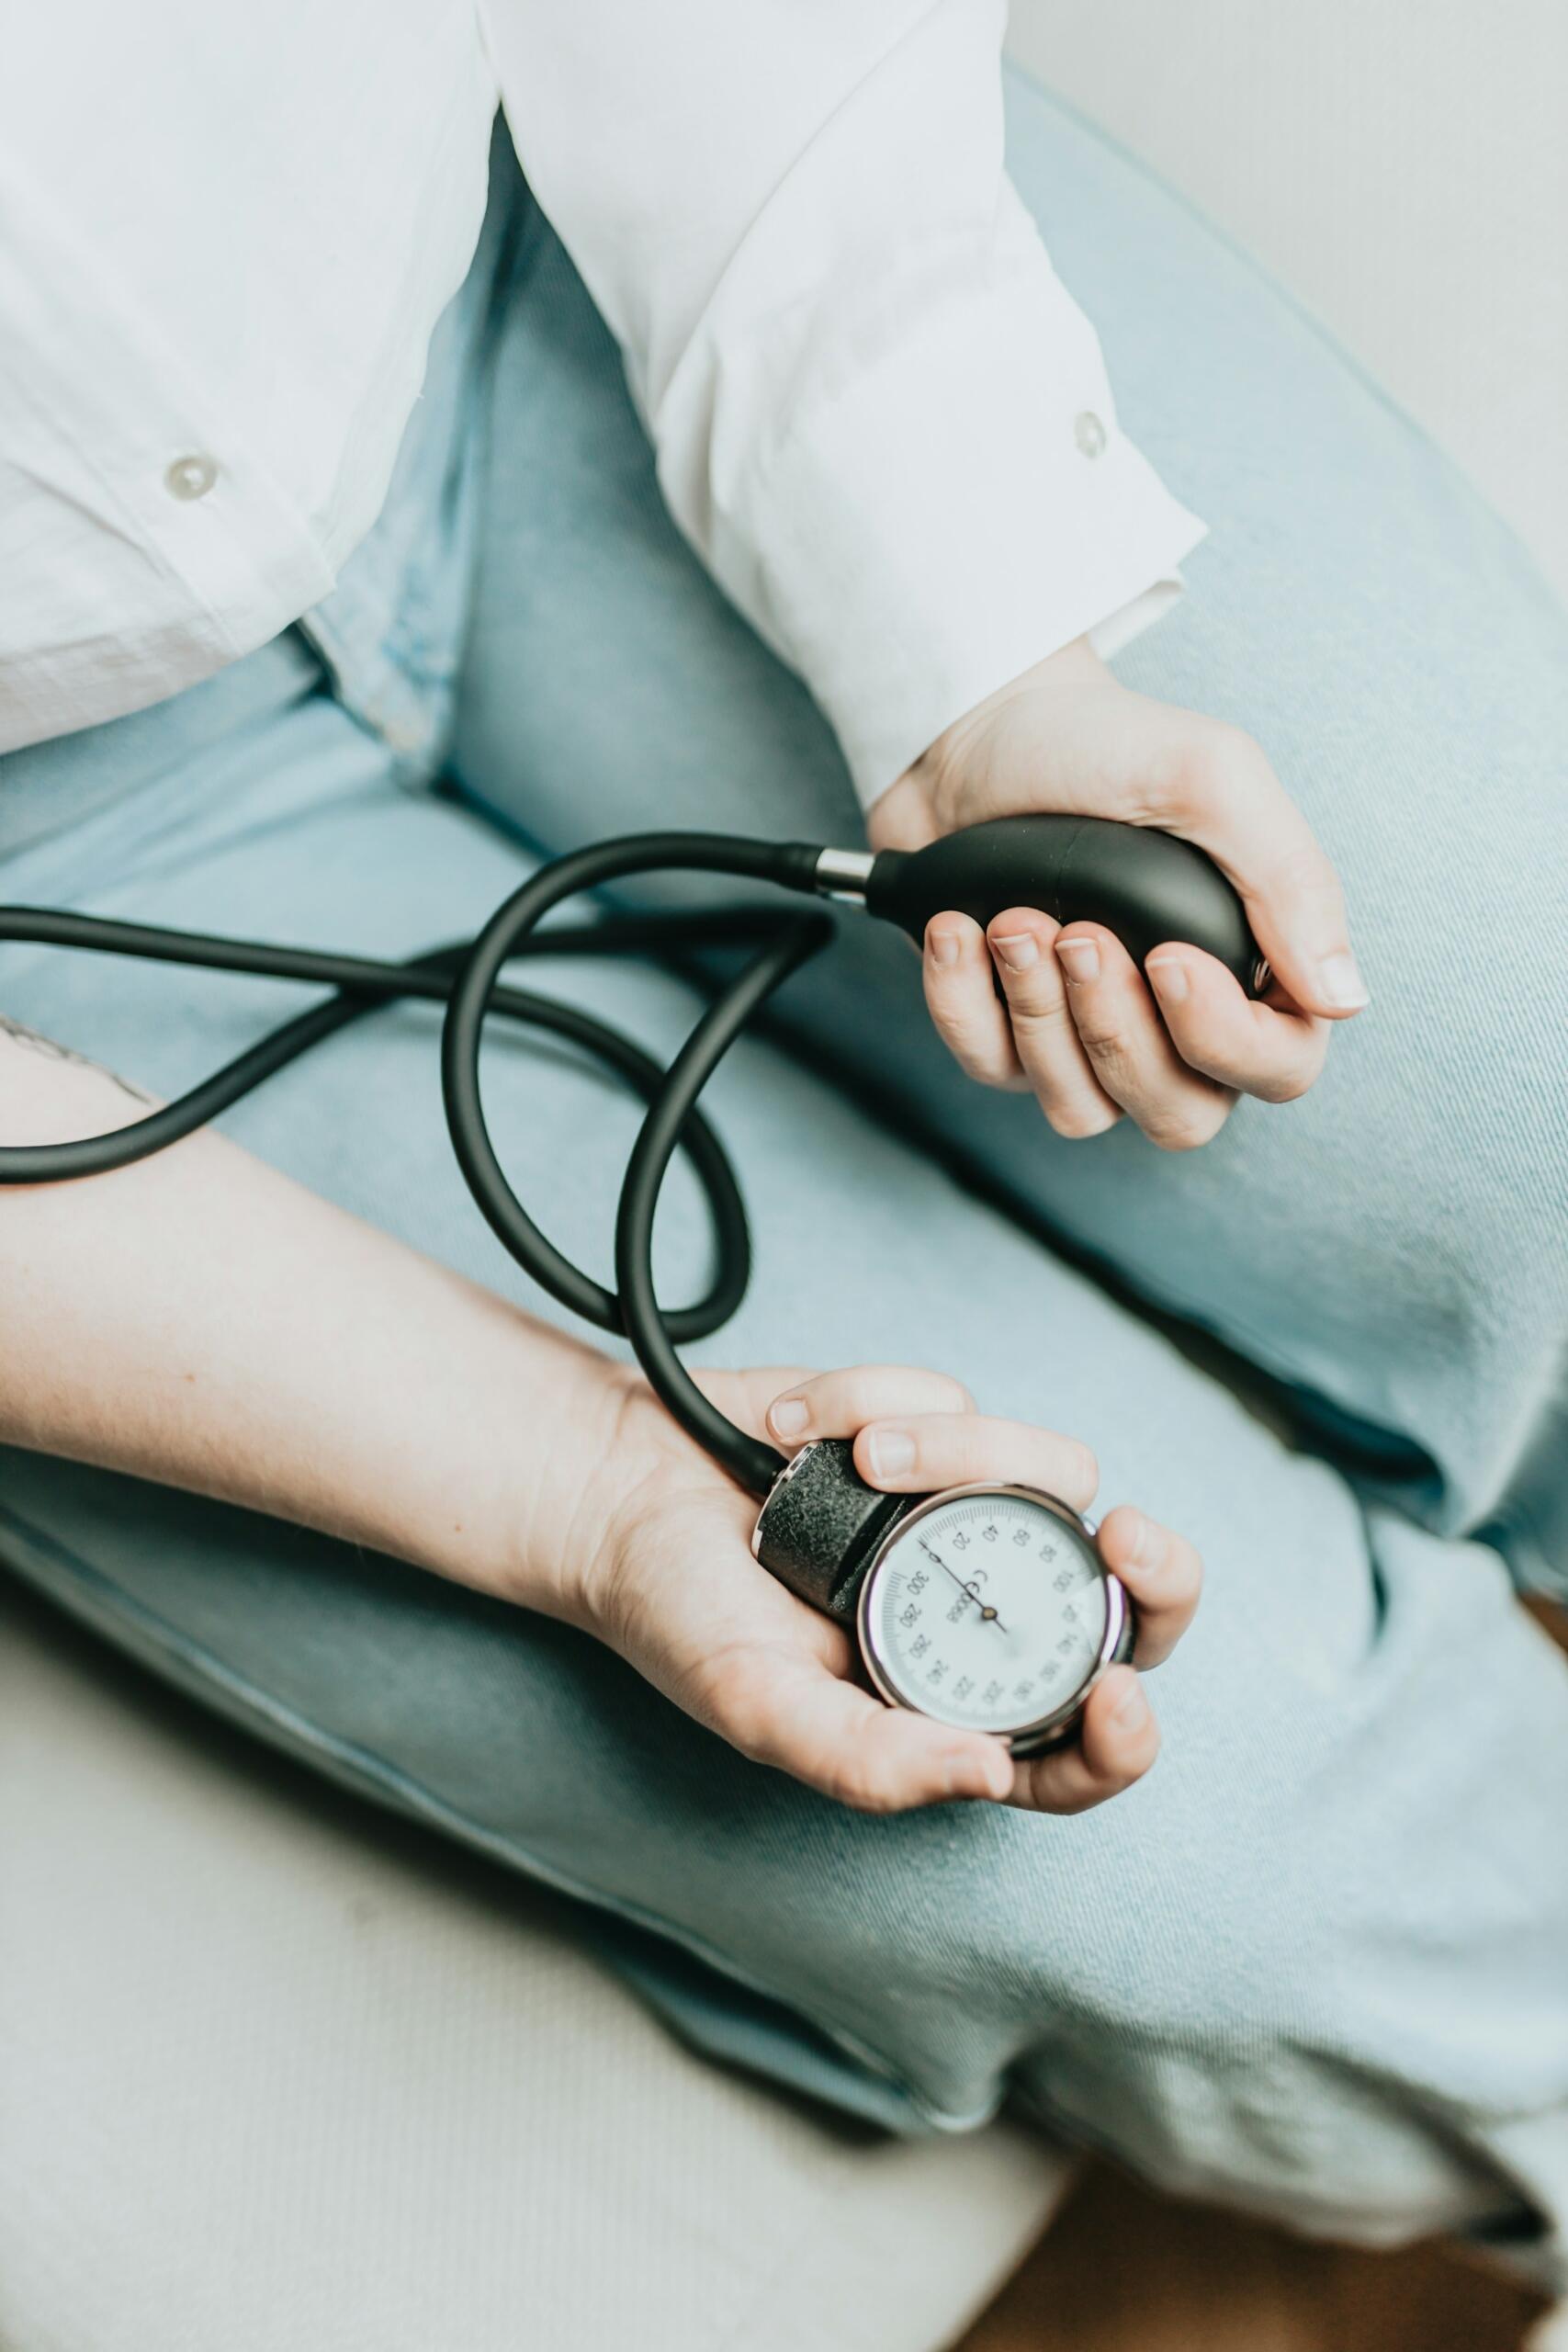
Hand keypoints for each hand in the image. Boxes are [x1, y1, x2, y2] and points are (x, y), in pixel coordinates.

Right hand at [560, 1361, 1200, 1815]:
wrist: (618, 1488)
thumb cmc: (681, 1617)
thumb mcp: (758, 1708)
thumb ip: (867, 1762)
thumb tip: (990, 1774)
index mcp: (951, 1706)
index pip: (1079, 1749)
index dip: (1124, 1737)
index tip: (1117, 1693)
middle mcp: (983, 1613)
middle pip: (1130, 1603)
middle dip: (1159, 1570)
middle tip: (1125, 1535)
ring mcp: (968, 1515)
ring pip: (1052, 1476)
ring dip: (955, 1451)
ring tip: (854, 1458)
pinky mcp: (937, 1429)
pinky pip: (956, 1398)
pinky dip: (873, 1400)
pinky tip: (794, 1428)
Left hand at [869, 637, 1367, 1149]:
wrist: (974, 730)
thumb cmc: (1101, 747)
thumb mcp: (1210, 778)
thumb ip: (1288, 879)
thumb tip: (1343, 998)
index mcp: (1252, 966)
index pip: (1280, 1067)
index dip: (1222, 1039)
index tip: (1166, 957)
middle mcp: (1175, 1020)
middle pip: (1180, 1116)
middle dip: (1117, 1033)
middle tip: (1079, 935)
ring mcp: (1086, 1036)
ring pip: (1082, 1110)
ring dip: (1038, 1017)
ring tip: (1013, 920)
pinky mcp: (1004, 1033)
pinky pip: (991, 1073)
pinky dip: (964, 1004)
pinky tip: (959, 931)